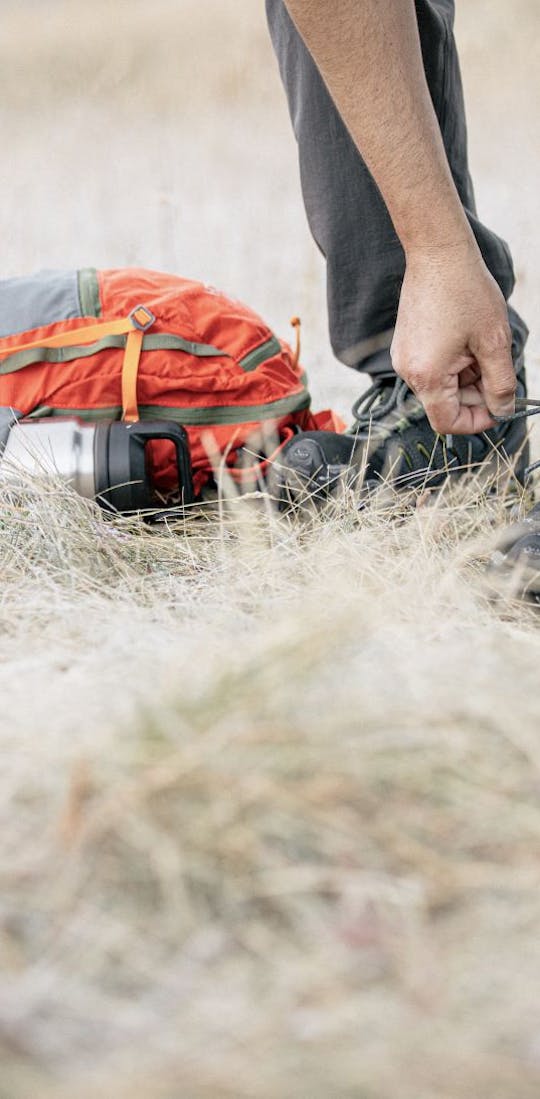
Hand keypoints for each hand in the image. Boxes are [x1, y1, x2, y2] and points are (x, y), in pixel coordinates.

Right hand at [391, 242, 515, 434]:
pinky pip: (432, 368)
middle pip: (445, 404)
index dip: (476, 421)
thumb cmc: (465, 292)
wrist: (437, 253)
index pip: (448, 422)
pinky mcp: (405, 344)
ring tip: (481, 345)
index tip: (499, 407)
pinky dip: (454, 363)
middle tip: (497, 368)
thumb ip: (500, 384)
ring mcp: (403, 357)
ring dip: (466, 376)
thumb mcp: (494, 342)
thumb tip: (503, 410)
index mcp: (427, 376)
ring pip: (441, 385)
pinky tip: (466, 338)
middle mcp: (408, 372)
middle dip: (475, 394)